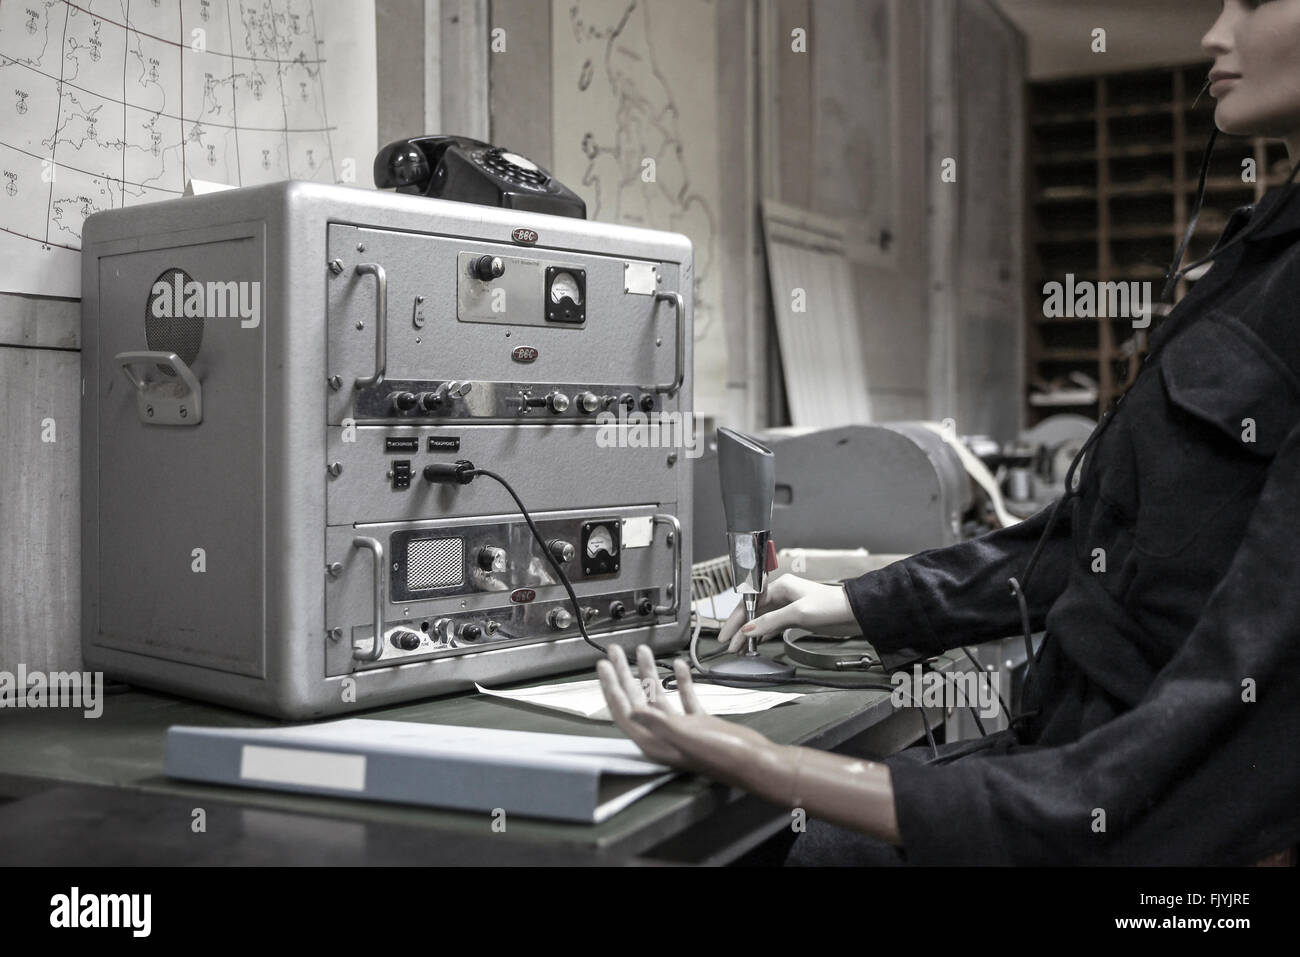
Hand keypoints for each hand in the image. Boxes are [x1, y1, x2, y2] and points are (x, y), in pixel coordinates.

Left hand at [595, 644, 783, 787]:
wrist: (755, 760)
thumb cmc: (723, 755)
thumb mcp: (686, 735)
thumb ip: (657, 722)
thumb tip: (631, 711)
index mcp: (655, 741)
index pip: (623, 710)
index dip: (611, 687)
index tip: (604, 666)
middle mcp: (663, 735)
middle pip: (635, 699)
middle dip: (623, 674)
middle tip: (613, 653)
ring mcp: (681, 729)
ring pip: (658, 696)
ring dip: (648, 673)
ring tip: (641, 651)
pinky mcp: (699, 723)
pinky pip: (684, 698)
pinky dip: (680, 680)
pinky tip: (678, 665)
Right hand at [717, 574, 860, 652]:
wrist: (853, 613)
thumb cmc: (830, 606)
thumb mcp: (797, 613)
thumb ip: (770, 622)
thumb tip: (747, 629)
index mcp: (780, 586)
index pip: (750, 603)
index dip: (736, 620)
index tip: (727, 634)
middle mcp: (781, 594)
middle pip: (753, 613)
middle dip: (740, 629)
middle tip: (729, 645)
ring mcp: (787, 606)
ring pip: (761, 620)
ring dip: (750, 634)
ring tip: (740, 649)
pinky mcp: (795, 617)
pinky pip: (772, 625)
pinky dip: (762, 634)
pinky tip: (756, 643)